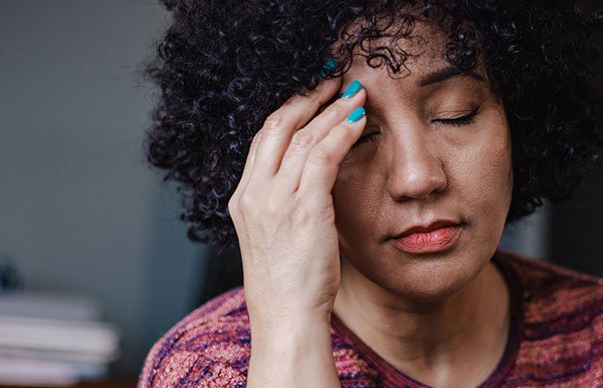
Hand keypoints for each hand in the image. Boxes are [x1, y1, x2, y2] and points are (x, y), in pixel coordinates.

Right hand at [227, 77, 365, 327]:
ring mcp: (273, 199)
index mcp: (243, 198)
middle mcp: (252, 192)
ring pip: (302, 135)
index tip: (312, 96)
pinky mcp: (301, 207)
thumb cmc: (290, 285)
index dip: (289, 111)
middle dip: (306, 98)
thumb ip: (291, 204)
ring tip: (354, 93)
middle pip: (276, 126)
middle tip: (333, 81)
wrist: (285, 318)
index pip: (263, 139)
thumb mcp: (281, 237)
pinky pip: (322, 155)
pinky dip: (341, 132)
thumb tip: (319, 179)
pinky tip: (358, 120)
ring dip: (331, 109)